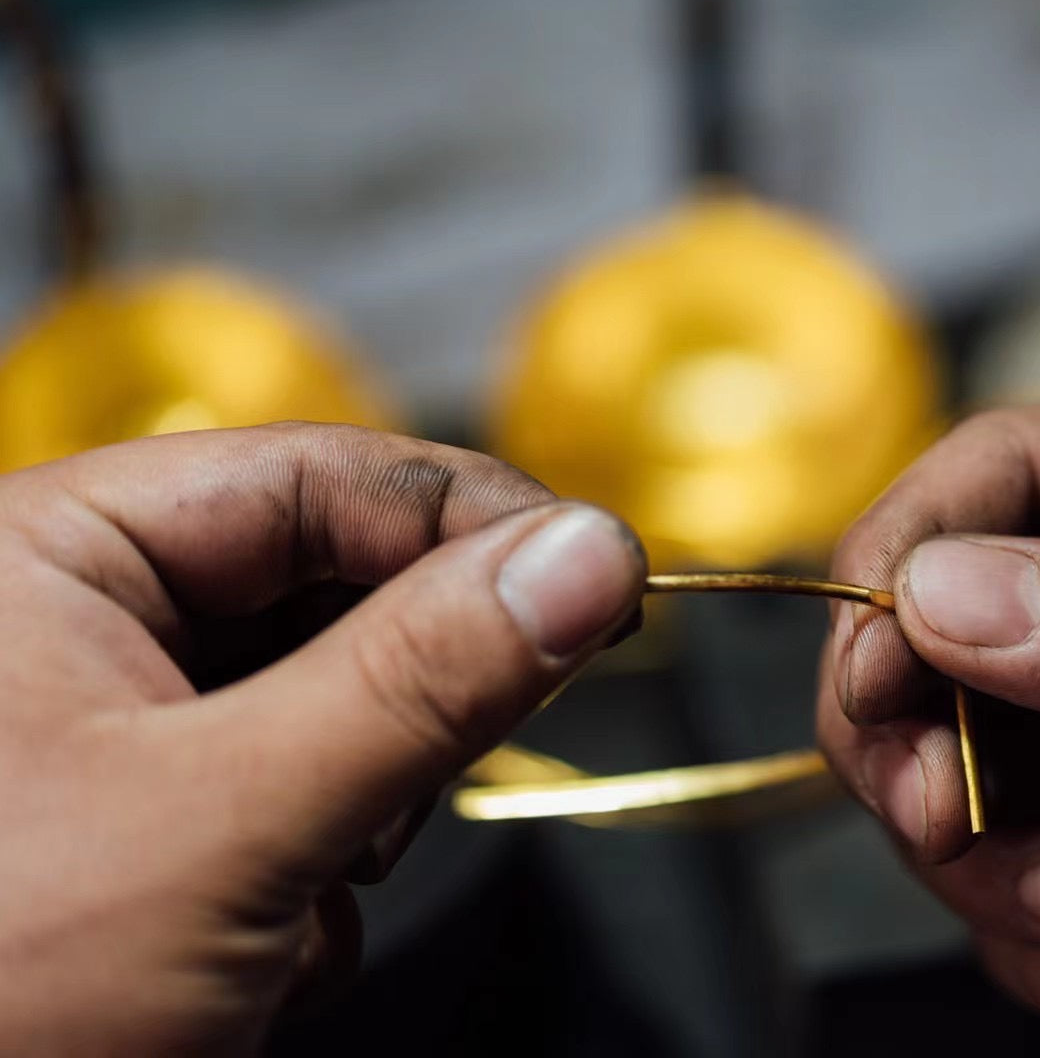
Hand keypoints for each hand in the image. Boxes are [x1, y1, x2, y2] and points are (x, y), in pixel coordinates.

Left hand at [0, 423, 644, 1053]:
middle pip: (337, 582)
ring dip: (362, 800)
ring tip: (307, 885)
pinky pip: (304, 788)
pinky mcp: (158, 819)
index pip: (320, 476)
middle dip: (405, 690)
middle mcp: (78, 620)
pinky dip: (322, 867)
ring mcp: (118, 726)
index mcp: (47, 554)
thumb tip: (589, 558)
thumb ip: (421, 679)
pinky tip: (266, 941)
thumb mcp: (225, 823)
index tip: (607, 575)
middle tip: (470, 742)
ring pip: (335, 697)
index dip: (479, 520)